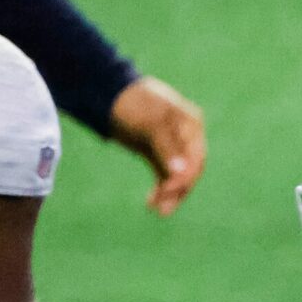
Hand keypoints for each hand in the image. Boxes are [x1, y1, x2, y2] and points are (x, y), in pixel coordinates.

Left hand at [107, 76, 206, 215]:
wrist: (106, 92)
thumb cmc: (131, 103)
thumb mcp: (150, 124)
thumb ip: (167, 149)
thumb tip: (181, 174)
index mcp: (191, 125)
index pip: (196, 158)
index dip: (185, 178)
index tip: (169, 191)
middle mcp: (186, 137)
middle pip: (189, 170)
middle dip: (176, 190)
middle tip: (163, 209)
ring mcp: (173, 145)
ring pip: (176, 175)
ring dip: (168, 193)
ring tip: (156, 209)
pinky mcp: (158, 153)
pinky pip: (164, 175)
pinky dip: (160, 188)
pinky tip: (151, 201)